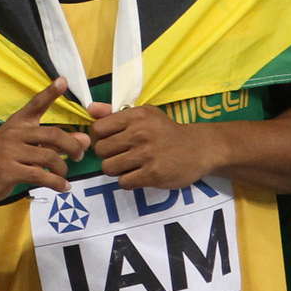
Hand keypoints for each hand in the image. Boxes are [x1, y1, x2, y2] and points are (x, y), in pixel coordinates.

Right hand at [0, 80, 90, 202]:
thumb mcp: (23, 146)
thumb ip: (52, 142)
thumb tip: (84, 140)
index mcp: (17, 123)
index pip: (35, 104)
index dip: (50, 93)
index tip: (63, 80)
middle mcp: (14, 134)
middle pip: (52, 134)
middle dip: (72, 146)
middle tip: (79, 156)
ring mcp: (9, 152)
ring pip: (49, 157)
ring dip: (62, 168)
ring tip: (64, 175)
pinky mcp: (8, 171)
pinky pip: (40, 176)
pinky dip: (56, 183)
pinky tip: (63, 186)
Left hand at [88, 102, 219, 189]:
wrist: (200, 148)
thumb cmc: (166, 131)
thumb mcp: (144, 115)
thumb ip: (114, 113)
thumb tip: (90, 109)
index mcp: (135, 116)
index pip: (98, 129)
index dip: (99, 138)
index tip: (109, 141)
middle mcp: (140, 133)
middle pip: (100, 150)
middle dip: (107, 155)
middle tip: (121, 155)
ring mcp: (146, 155)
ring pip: (109, 168)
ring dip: (117, 170)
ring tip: (130, 166)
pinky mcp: (153, 174)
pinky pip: (124, 182)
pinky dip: (128, 181)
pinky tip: (139, 175)